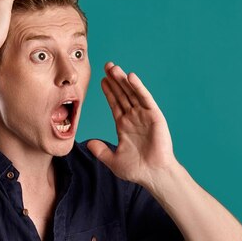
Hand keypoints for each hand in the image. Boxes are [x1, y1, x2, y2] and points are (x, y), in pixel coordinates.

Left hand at [87, 62, 178, 186]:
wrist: (153, 174)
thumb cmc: (136, 170)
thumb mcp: (113, 160)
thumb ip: (101, 151)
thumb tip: (88, 143)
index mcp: (124, 126)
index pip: (114, 104)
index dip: (108, 92)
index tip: (101, 80)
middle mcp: (133, 118)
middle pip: (122, 94)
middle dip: (114, 80)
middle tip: (106, 65)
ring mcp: (144, 116)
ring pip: (131, 93)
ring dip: (123, 80)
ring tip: (114, 67)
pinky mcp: (154, 116)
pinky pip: (145, 99)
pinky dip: (138, 87)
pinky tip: (131, 77)